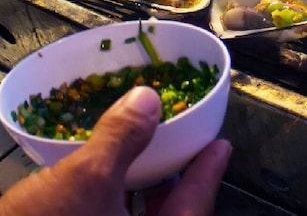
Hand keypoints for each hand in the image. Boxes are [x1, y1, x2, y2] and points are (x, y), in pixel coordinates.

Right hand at [0, 87, 231, 215]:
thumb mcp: (85, 179)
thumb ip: (121, 139)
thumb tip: (148, 101)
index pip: (195, 207)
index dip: (209, 172)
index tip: (221, 146)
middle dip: (177, 181)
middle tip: (184, 147)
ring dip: (144, 191)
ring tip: (146, 159)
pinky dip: (115, 202)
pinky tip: (103, 183)